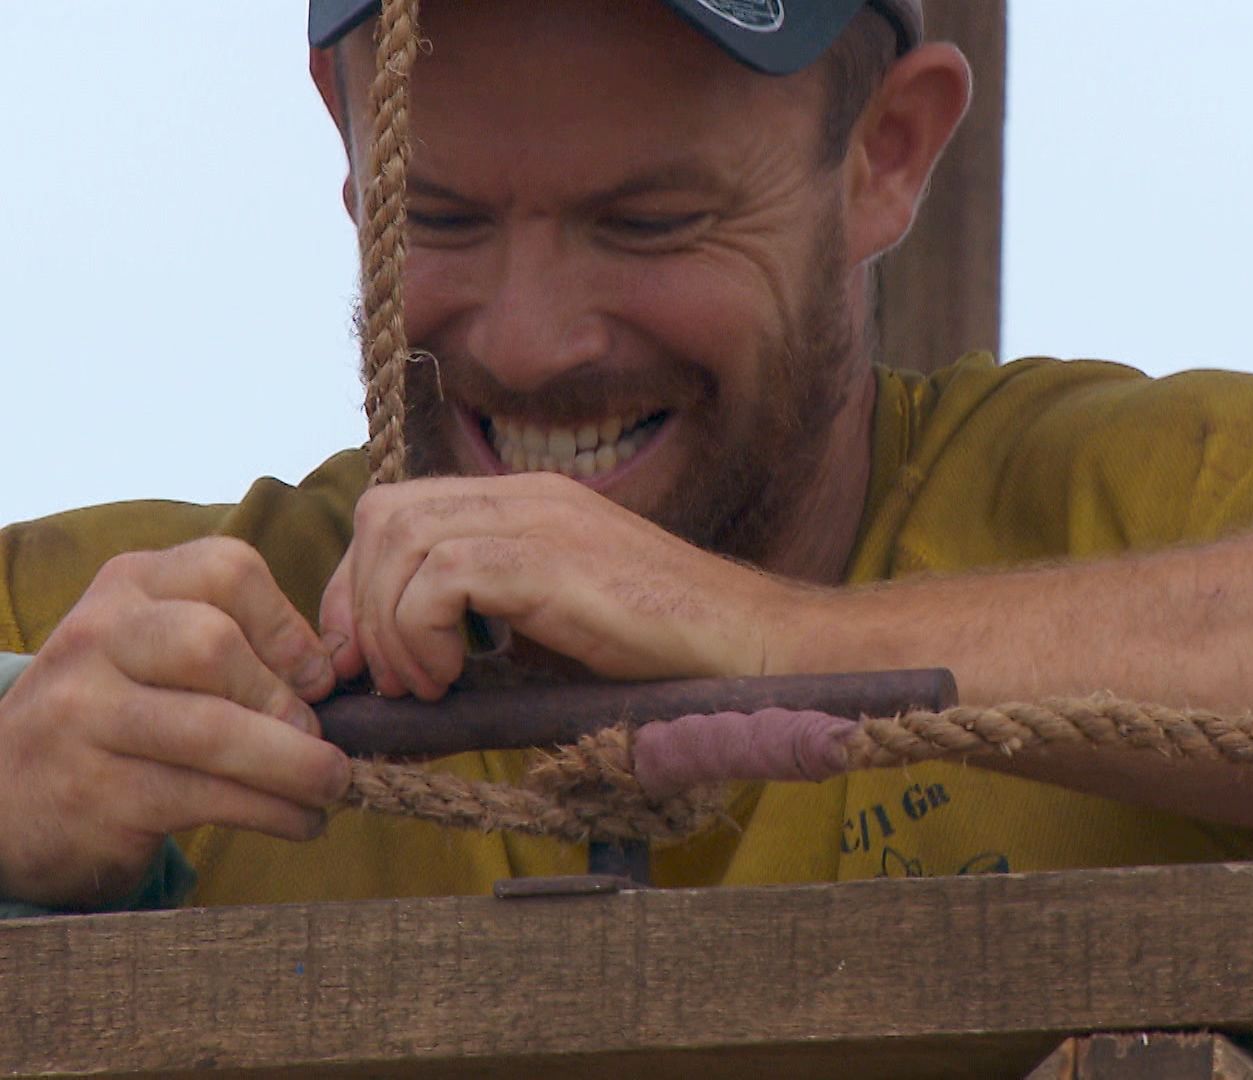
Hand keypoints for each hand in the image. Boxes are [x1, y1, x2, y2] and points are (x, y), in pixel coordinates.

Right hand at [0, 538, 349, 908]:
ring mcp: (85, 715)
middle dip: (285, 699)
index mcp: (130, 586)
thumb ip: (238, 642)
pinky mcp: (94, 791)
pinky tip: (300, 820)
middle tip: (324, 741)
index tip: (319, 678)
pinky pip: (204, 797)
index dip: (289, 627)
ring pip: (213, 731)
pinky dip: (273, 812)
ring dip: (296, 766)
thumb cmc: (122, 712)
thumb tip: (337, 671)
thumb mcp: (161, 651)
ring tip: (331, 786)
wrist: (9, 794)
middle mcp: (98, 637)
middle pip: (214, 644)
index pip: (228, 569)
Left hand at [319, 473, 803, 700]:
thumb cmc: (667, 652)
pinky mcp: (552, 559)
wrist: (749, 646)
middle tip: (383, 676)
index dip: (362, 583)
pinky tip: (453, 678)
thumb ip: (492, 620)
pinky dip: (421, 632)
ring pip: (399, 537)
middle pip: (384, 513)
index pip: (400, 508)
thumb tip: (412, 664)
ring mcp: (543, 519)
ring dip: (389, 624)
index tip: (366, 656)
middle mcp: (528, 494)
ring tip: (425, 684)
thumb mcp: (560, 625)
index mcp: (529, 502)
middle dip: (360, 600)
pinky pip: (440, 575)